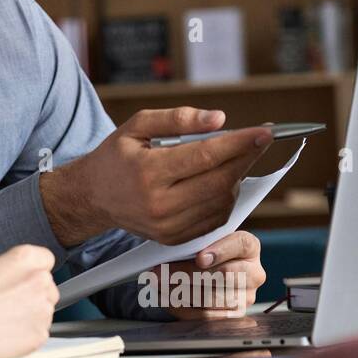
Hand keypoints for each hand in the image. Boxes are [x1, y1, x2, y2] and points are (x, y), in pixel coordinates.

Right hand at [0, 245, 57, 357]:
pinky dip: (26, 336)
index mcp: (26, 258)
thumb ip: (7, 272)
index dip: (33, 272)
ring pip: (44, 312)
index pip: (45, 259)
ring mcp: (42, 309)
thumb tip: (11, 281)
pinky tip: (4, 334)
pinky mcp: (39, 334)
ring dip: (29, 316)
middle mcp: (40, 281)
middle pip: (48, 287)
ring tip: (2, 321)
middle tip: (9, 304)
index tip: (24, 280)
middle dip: (33, 296)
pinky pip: (39, 334)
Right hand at [41, 107, 271, 246]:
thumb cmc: (117, 156)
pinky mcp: (174, 238)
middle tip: (259, 141)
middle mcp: (158, 203)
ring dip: (235, 178)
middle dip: (246, 159)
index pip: (205, 156)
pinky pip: (215, 219)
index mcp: (147, 171)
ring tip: (231, 158)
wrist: (93, 196)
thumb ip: (177, 118)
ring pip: (222, 202)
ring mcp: (167, 226)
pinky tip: (218, 180)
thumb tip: (220, 119)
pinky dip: (225, 197)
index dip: (239, 143)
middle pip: (220, 182)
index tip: (265, 132)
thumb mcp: (137, 125)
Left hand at [145, 231, 265, 319]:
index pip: (241, 244)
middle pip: (224, 274)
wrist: (210, 271)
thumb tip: (175, 248)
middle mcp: (254, 273)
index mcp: (249, 247)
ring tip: (159, 283)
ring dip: (180, 291)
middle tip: (161, 271)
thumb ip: (196, 240)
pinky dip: (181, 307)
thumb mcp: (204, 239)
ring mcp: (247, 297)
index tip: (199, 258)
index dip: (220, 251)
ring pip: (212, 297)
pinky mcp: (234, 316)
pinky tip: (165, 297)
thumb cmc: (204, 250)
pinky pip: (205, 316)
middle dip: (187, 273)